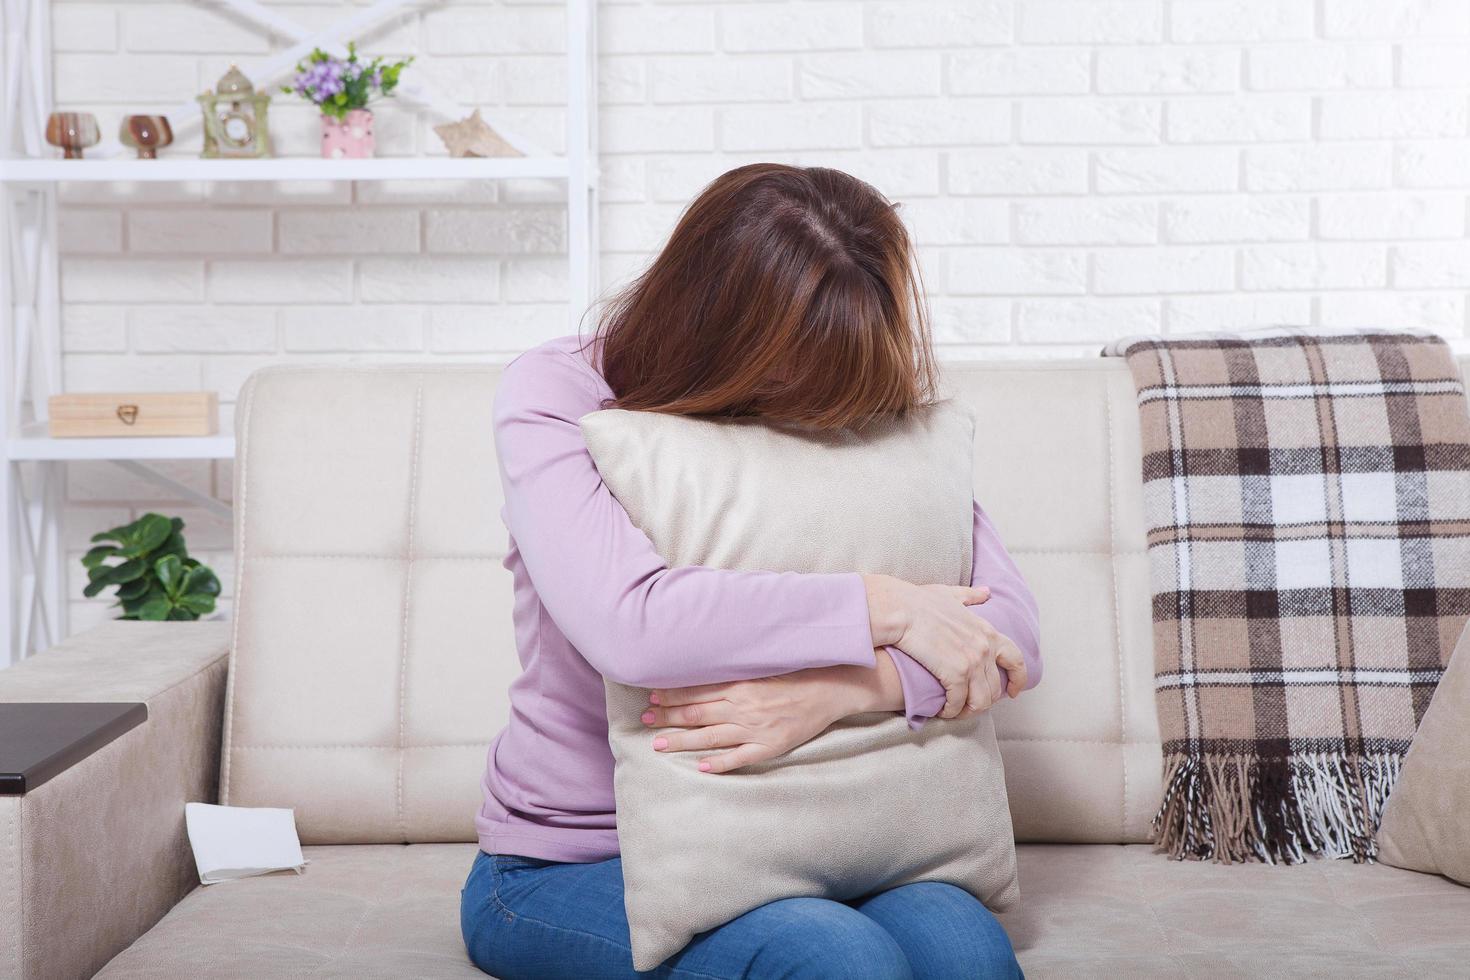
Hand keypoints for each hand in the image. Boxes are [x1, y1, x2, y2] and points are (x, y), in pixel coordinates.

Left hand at [640, 655, 899, 773]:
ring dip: (682, 741)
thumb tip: (709, 661)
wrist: (833, 687)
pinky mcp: (770, 746)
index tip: (651, 695)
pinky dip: (720, 764)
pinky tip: (701, 768)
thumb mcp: (765, 663)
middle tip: (645, 719)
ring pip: (710, 737)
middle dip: (668, 717)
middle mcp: (743, 706)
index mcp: (741, 683)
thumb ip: (738, 666)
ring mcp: (756, 728)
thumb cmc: (799, 672)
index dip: (672, 693)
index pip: (697, 689)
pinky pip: (740, 758)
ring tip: (658, 746)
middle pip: (697, 713)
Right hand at [863, 574, 1026, 718]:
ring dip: (968, 711)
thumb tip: (986, 592)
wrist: (901, 610)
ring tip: (955, 711)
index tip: (1012, 692)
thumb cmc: (919, 601)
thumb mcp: (951, 594)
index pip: (1016, 660)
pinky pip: (958, 704)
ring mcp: (972, 663)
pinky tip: (942, 711)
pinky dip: (950, 711)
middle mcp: (985, 649)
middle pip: (995, 688)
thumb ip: (971, 595)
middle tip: (968, 705)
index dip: (1018, 680)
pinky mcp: (955, 675)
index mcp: (988, 631)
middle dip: (983, 701)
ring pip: (981, 701)